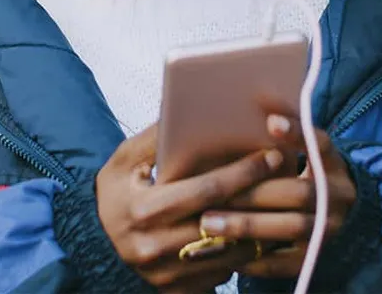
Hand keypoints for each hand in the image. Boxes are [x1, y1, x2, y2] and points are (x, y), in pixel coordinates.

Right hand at [96, 123, 286, 292]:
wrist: (93, 243)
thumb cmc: (114, 194)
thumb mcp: (123, 161)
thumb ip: (155, 137)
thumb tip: (185, 108)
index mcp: (144, 210)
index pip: (206, 190)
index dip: (242, 172)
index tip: (270, 156)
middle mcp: (156, 247)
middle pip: (224, 222)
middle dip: (262, 198)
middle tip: (288, 178)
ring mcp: (169, 274)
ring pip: (231, 253)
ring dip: (261, 230)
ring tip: (284, 205)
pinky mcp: (179, 291)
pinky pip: (223, 274)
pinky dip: (244, 254)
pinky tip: (261, 233)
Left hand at [201, 115, 357, 278]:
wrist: (340, 219)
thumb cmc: (304, 176)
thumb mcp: (302, 153)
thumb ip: (282, 136)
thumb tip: (252, 99)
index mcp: (334, 164)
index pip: (320, 144)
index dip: (297, 133)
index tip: (270, 122)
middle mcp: (338, 196)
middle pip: (299, 192)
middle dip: (254, 192)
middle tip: (212, 192)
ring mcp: (329, 230)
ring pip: (291, 227)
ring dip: (247, 225)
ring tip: (208, 222)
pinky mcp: (314, 258)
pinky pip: (285, 262)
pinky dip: (254, 258)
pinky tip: (223, 252)